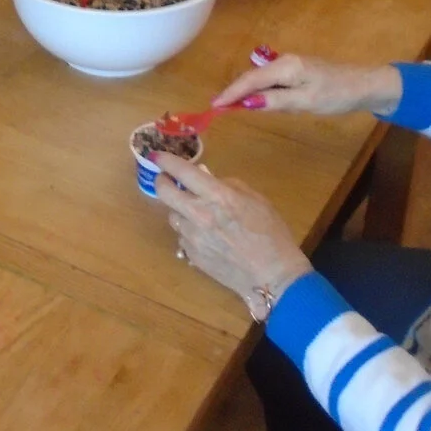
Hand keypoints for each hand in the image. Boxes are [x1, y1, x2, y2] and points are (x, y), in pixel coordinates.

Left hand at [158, 160, 311, 309]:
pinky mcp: (192, 256)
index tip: (158, 155)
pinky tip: (206, 238)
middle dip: (161, 182)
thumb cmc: (272, 234)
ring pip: (172, 217)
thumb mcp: (257, 200)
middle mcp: (199, 214)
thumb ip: (229, 185)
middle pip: (164, 193)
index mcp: (218, 196)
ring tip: (195, 214)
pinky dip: (189, 233)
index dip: (166, 160)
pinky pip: (183, 238)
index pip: (182, 171)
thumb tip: (205, 176)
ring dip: (179, 211)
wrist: (272, 275)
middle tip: (166, 180)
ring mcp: (192, 237)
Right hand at [207, 50, 403, 119]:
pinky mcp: (298, 72)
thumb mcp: (306, 101)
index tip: (213, 106)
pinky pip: (272, 81)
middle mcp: (285, 61)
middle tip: (217, 108)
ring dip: (246, 91)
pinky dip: (260, 91)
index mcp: (285, 66)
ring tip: (230, 106)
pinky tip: (256, 101)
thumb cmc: (337, 94)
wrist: (364, 85)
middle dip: (234, 92)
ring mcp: (291, 66)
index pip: (250, 80)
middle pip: (253, 77)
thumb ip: (276, 101)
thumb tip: (247, 103)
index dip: (231, 93)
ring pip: (262, 79)